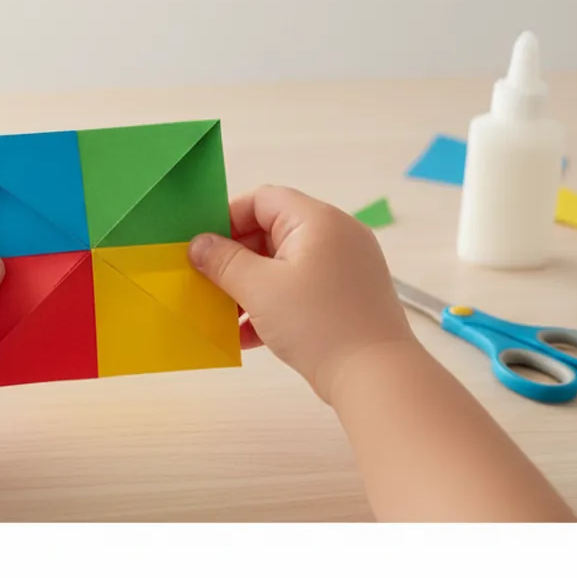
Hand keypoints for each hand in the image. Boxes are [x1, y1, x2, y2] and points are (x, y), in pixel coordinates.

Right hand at [187, 185, 416, 402]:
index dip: (227, 219)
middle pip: (271, 231)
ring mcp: (345, 267)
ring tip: (226, 315)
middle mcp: (336, 235)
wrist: (377, 377)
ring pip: (283, 264)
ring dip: (250, 286)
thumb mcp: (259, 289)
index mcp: (317, 220)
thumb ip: (223, 261)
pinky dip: (274, 304)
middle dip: (236, 258)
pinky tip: (249, 335)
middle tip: (209, 283)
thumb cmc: (319, 325)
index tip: (203, 247)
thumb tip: (198, 244)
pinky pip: (301, 288)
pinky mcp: (347, 296)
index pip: (262, 200)